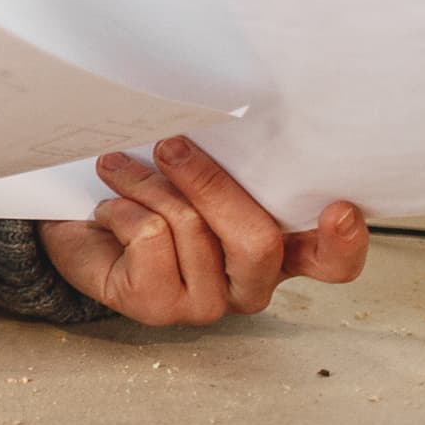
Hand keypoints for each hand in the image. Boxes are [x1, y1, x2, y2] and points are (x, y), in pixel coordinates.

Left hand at [41, 134, 367, 325]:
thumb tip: (230, 117)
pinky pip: (148, 239)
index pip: (331, 263)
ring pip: (192, 229)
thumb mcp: (193, 173)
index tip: (340, 208)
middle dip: (210, 183)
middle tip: (171, 146)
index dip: (344, 243)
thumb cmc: (145, 196)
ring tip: (120, 168)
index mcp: (277, 250)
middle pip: (258, 241)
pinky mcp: (159, 307)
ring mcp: (208, 302)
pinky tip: (109, 209)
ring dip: (148, 184)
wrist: (80, 228)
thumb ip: (229, 162)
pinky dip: (121, 209)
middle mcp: (250, 283)